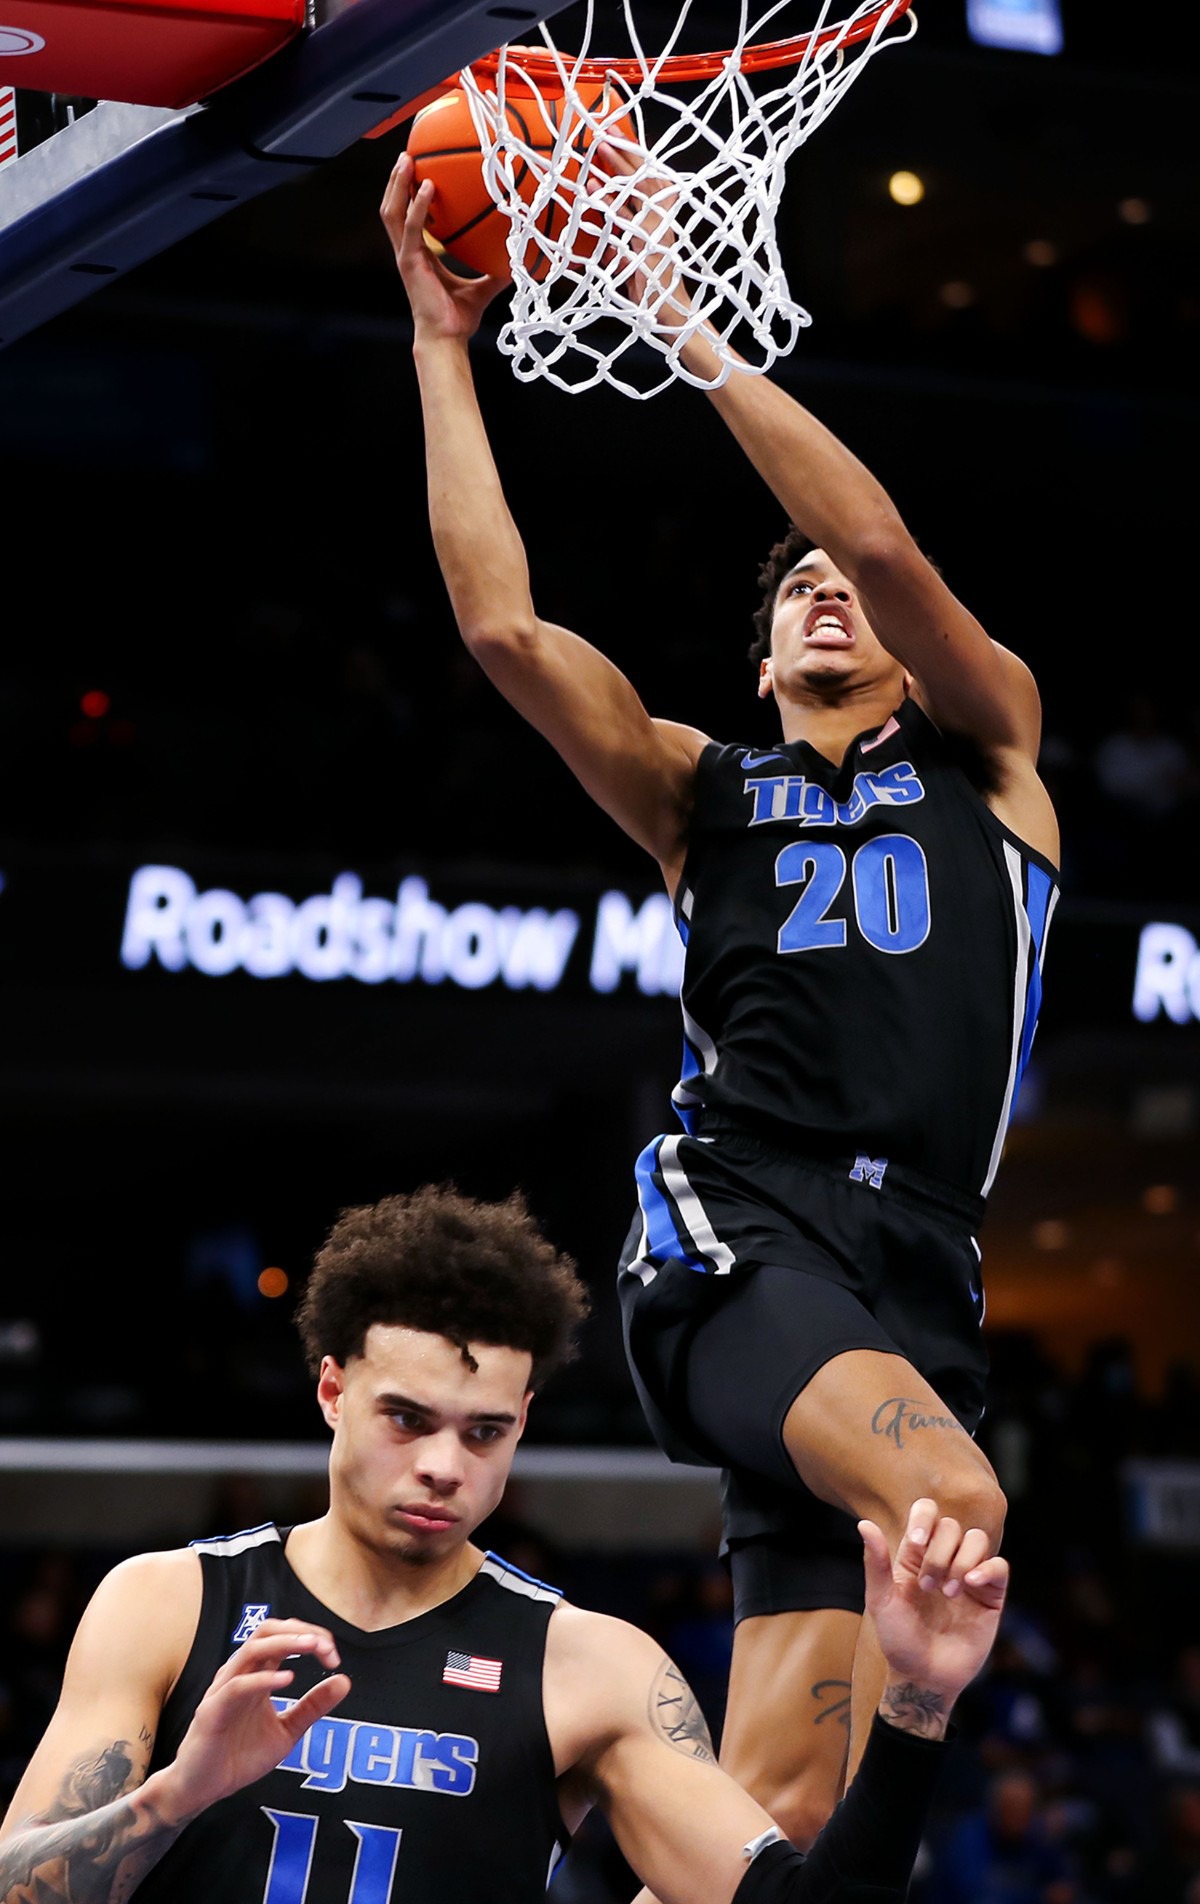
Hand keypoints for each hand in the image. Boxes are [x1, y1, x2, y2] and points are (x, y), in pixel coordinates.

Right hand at [156, 1619, 350, 1821]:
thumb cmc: (238, 1757)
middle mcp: (239, 1674)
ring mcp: (223, 1690)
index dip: (311, 1637)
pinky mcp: (211, 1711)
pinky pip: (236, 1686)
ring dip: (285, 1643)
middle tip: (326, 1646)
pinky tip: (287, 1681)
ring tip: (312, 1647)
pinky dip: (263, 1679)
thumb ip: (312, 1706)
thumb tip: (344, 1680)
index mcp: (256, 1674)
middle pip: (266, 1631)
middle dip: (299, 1631)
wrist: (202, 1790)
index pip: (283, 1636)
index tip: (334, 1656)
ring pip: (251, 1649)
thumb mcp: (286, 1732)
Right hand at [380, 151, 511, 344]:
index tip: (418, 171)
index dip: (408, 194)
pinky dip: (419, 206)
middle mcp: (407, 251)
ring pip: (392, 212)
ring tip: (407, 160)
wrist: (447, 339)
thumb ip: (494, 272)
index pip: (408, 217)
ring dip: (398, 184)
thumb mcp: (482, 289)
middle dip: (397, 180)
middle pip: (393, 207)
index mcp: (419, 254)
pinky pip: (411, 227)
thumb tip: (518, 261)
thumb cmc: (459, 319)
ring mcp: (405, 256)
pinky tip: (428, 187)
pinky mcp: (409, 262)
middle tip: (408, 153)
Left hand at [587, 137, 693, 333]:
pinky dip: (610, 206)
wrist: (672, 319)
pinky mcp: (648, 251)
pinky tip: (594, 191)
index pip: (648, 180)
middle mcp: (661, 222)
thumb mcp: (636, 259)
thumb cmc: (653, 291)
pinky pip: (626, 223)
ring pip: (636, 195)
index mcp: (661, 220)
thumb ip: (622, 239)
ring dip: (616, 170)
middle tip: (604, 129)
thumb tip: (607, 227)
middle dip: (625, 153)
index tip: (616, 132)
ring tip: (597, 149)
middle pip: (644, 179)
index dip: (634, 156)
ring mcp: (656, 235)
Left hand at [860, 1500, 1007, 1726]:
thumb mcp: (881, 1601)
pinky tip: (971, 1583)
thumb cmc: (898, 1640)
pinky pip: (999, 1566)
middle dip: (939, 1552)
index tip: (917, 1544)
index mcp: (916, 1555)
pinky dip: (988, 1568)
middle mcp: (944, 1559)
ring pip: (977, 1539)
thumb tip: (864, 1523)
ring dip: (961, 1560)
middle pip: (952, 1526)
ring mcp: (968, 1576)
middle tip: (928, 1586)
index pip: (927, 1513)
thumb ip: (876, 1563)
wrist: (924, 1678)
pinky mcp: (990, 1596)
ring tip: (949, 1593)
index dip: (924, 1519)